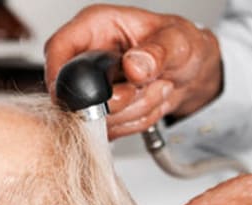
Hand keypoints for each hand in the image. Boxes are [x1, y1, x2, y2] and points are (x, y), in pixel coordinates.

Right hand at [44, 5, 222, 139]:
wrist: (192, 72)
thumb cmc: (182, 45)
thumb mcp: (177, 41)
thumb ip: (157, 52)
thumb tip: (134, 65)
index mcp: (96, 26)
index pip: (58, 47)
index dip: (59, 73)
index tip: (79, 95)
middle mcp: (88, 56)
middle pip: (75, 92)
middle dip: (116, 100)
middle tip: (143, 87)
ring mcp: (93, 86)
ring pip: (96, 116)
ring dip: (132, 111)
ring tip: (155, 89)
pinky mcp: (100, 111)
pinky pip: (109, 130)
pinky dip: (134, 122)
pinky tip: (148, 102)